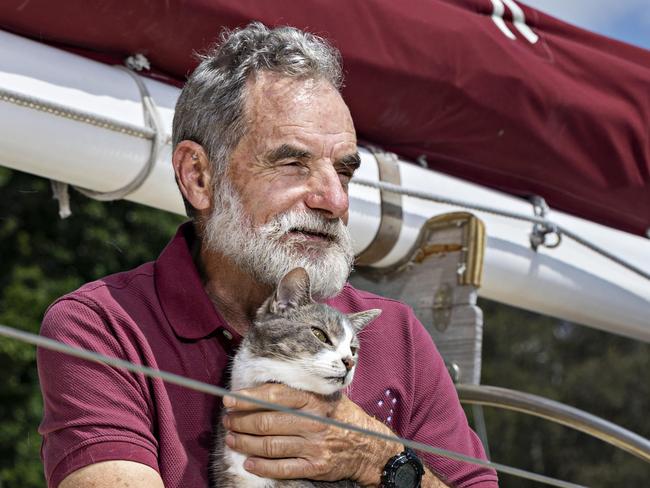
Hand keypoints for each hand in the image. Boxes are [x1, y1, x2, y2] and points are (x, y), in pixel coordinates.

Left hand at [222, 383, 401, 484]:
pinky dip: (262, 467)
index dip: (248, 397)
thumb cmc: (341, 417)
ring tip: (232, 439)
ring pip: (269, 445)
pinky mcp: (315, 466)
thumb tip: (262, 389)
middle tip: (228, 420)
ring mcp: (313, 445)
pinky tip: (249, 463)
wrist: (369, 446)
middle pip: (267, 421)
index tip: (230, 399)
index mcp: (314, 399)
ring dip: (245, 443)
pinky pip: (282, 468)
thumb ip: (299, 393)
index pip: (275, 395)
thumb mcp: (326, 397)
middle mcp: (313, 421)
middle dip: (241, 421)